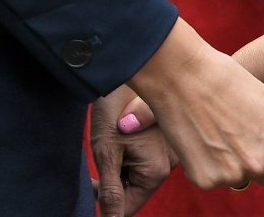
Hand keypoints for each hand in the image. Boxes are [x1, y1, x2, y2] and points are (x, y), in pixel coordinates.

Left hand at [91, 85, 173, 216]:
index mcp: (158, 171)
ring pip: (139, 174)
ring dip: (122, 164)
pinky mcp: (169, 138)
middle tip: (102, 150)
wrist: (134, 61)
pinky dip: (131, 151)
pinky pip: (147, 157)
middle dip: (114, 179)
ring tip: (115, 134)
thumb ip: (109, 190)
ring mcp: (172, 150)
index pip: (128, 207)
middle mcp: (171, 164)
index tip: (91, 182)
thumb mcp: (107, 149)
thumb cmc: (117, 102)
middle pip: (134, 190)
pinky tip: (124, 128)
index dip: (105, 201)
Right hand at [132, 18, 263, 190]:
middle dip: (263, 159)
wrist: (182, 76)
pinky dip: (213, 165)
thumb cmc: (231, 81)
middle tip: (243, 129)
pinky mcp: (205, 180)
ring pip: (244, 180)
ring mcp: (231, 175)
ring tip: (223, 131)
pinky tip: (206, 138)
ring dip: (238, 164)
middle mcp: (260, 165)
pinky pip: (218, 180)